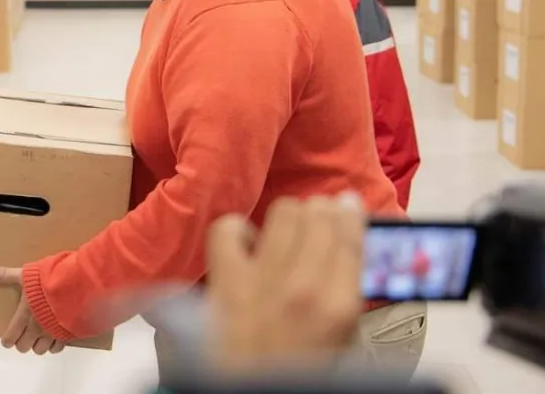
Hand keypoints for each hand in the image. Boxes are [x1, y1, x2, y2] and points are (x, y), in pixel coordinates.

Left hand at [0, 266, 65, 354]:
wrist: (76, 285)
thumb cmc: (48, 279)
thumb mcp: (25, 274)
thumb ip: (6, 275)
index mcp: (24, 316)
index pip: (11, 338)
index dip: (7, 340)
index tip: (8, 338)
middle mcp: (37, 329)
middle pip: (24, 347)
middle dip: (22, 342)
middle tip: (24, 334)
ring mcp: (53, 333)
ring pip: (41, 350)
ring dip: (38, 345)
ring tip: (39, 336)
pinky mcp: (67, 334)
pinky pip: (58, 348)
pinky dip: (54, 345)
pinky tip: (54, 336)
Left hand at [207, 193, 365, 371]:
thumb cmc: (298, 372)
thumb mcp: (341, 338)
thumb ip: (346, 292)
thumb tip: (348, 250)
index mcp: (339, 306)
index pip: (350, 236)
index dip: (350, 214)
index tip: (348, 204)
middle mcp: (303, 288)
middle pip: (318, 217)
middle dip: (321, 212)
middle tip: (319, 215)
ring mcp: (262, 282)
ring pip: (284, 213)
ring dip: (289, 216)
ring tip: (288, 228)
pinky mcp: (226, 282)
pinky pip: (229, 230)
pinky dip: (237, 230)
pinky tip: (246, 243)